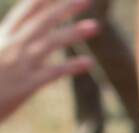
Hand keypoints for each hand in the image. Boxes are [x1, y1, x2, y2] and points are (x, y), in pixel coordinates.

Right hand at [0, 0, 98, 121]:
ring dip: (73, 33)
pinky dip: (71, 66)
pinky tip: (89, 63)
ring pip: (50, 43)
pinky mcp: (26, 85)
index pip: (26, 11)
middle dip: (65, 8)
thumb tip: (23, 34)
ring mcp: (20, 64)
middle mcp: (12, 46)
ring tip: (95, 26)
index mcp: (3, 37)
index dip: (44, 0)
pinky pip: (52, 72)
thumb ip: (9, 41)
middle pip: (42, 22)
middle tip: (87, 0)